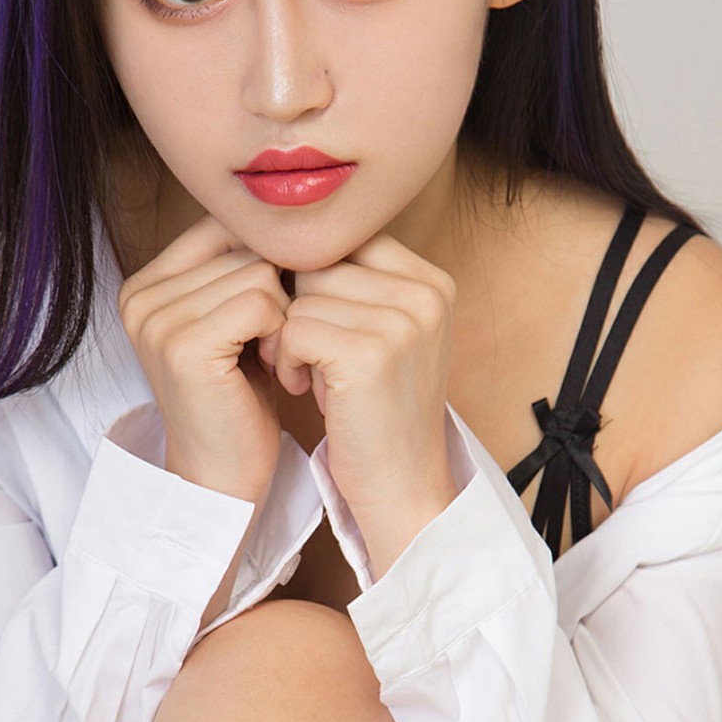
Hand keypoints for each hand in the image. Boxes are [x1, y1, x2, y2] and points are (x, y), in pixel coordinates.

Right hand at [117, 214, 289, 506]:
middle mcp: (139, 295)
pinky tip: (278, 366)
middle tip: (276, 345)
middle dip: (278, 290)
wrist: (223, 476)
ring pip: (258, 270)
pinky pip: (262, 300)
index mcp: (144, 284)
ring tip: (275, 357)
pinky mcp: (183, 345)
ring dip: (285, 314)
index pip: (225, 227)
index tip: (275, 314)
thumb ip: (240, 265)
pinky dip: (284, 331)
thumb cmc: (238, 399)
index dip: (266, 262)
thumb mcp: (233, 321)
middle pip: (243, 245)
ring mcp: (156, 319)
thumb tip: (288, 209)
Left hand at [256, 236, 459, 566]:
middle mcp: (425, 294)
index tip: (318, 327)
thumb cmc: (380, 412)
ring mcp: (401, 321)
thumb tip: (289, 236)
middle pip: (320, 262)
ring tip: (314, 377)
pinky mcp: (369, 353)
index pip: (347, 240)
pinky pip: (295, 328)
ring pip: (302, 295)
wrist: (401, 485)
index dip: (314, 281)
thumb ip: (357, 283)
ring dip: (292, 338)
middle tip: (310, 357)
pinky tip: (308, 390)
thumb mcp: (385, 335)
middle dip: (301, 308)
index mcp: (432, 282)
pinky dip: (290, 360)